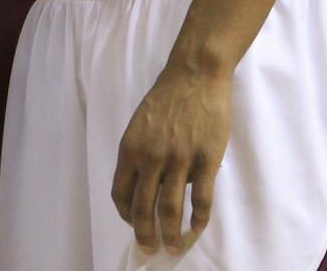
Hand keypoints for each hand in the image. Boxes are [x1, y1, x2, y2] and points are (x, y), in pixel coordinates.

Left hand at [111, 65, 231, 254]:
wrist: (194, 75)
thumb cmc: (167, 98)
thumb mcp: (142, 125)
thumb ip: (142, 154)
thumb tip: (148, 185)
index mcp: (130, 148)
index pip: (121, 191)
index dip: (126, 214)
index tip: (133, 224)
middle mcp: (150, 157)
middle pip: (143, 206)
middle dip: (145, 234)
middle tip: (150, 250)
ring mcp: (179, 159)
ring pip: (170, 208)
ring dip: (171, 234)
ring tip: (173, 249)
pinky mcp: (205, 160)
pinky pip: (201, 199)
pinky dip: (199, 219)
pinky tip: (197, 229)